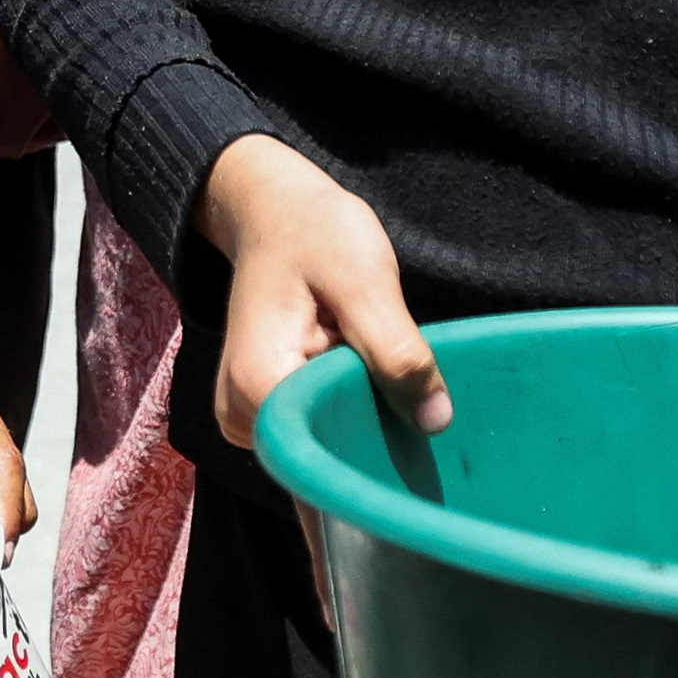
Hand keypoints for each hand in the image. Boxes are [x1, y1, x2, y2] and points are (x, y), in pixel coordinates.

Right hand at [198, 131, 437, 448]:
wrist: (273, 211)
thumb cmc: (315, 234)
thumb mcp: (365, 281)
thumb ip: (398, 352)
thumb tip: (436, 421)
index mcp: (258, 386)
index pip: (323, 457)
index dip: (377, 461)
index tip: (423, 466)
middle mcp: (242, 416)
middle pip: (322, 460)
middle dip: (375, 453)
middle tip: (427, 433)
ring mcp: (249, 418)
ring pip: (322, 450)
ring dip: (366, 436)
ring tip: (404, 409)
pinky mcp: (267, 411)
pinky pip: (317, 433)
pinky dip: (351, 424)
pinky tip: (381, 404)